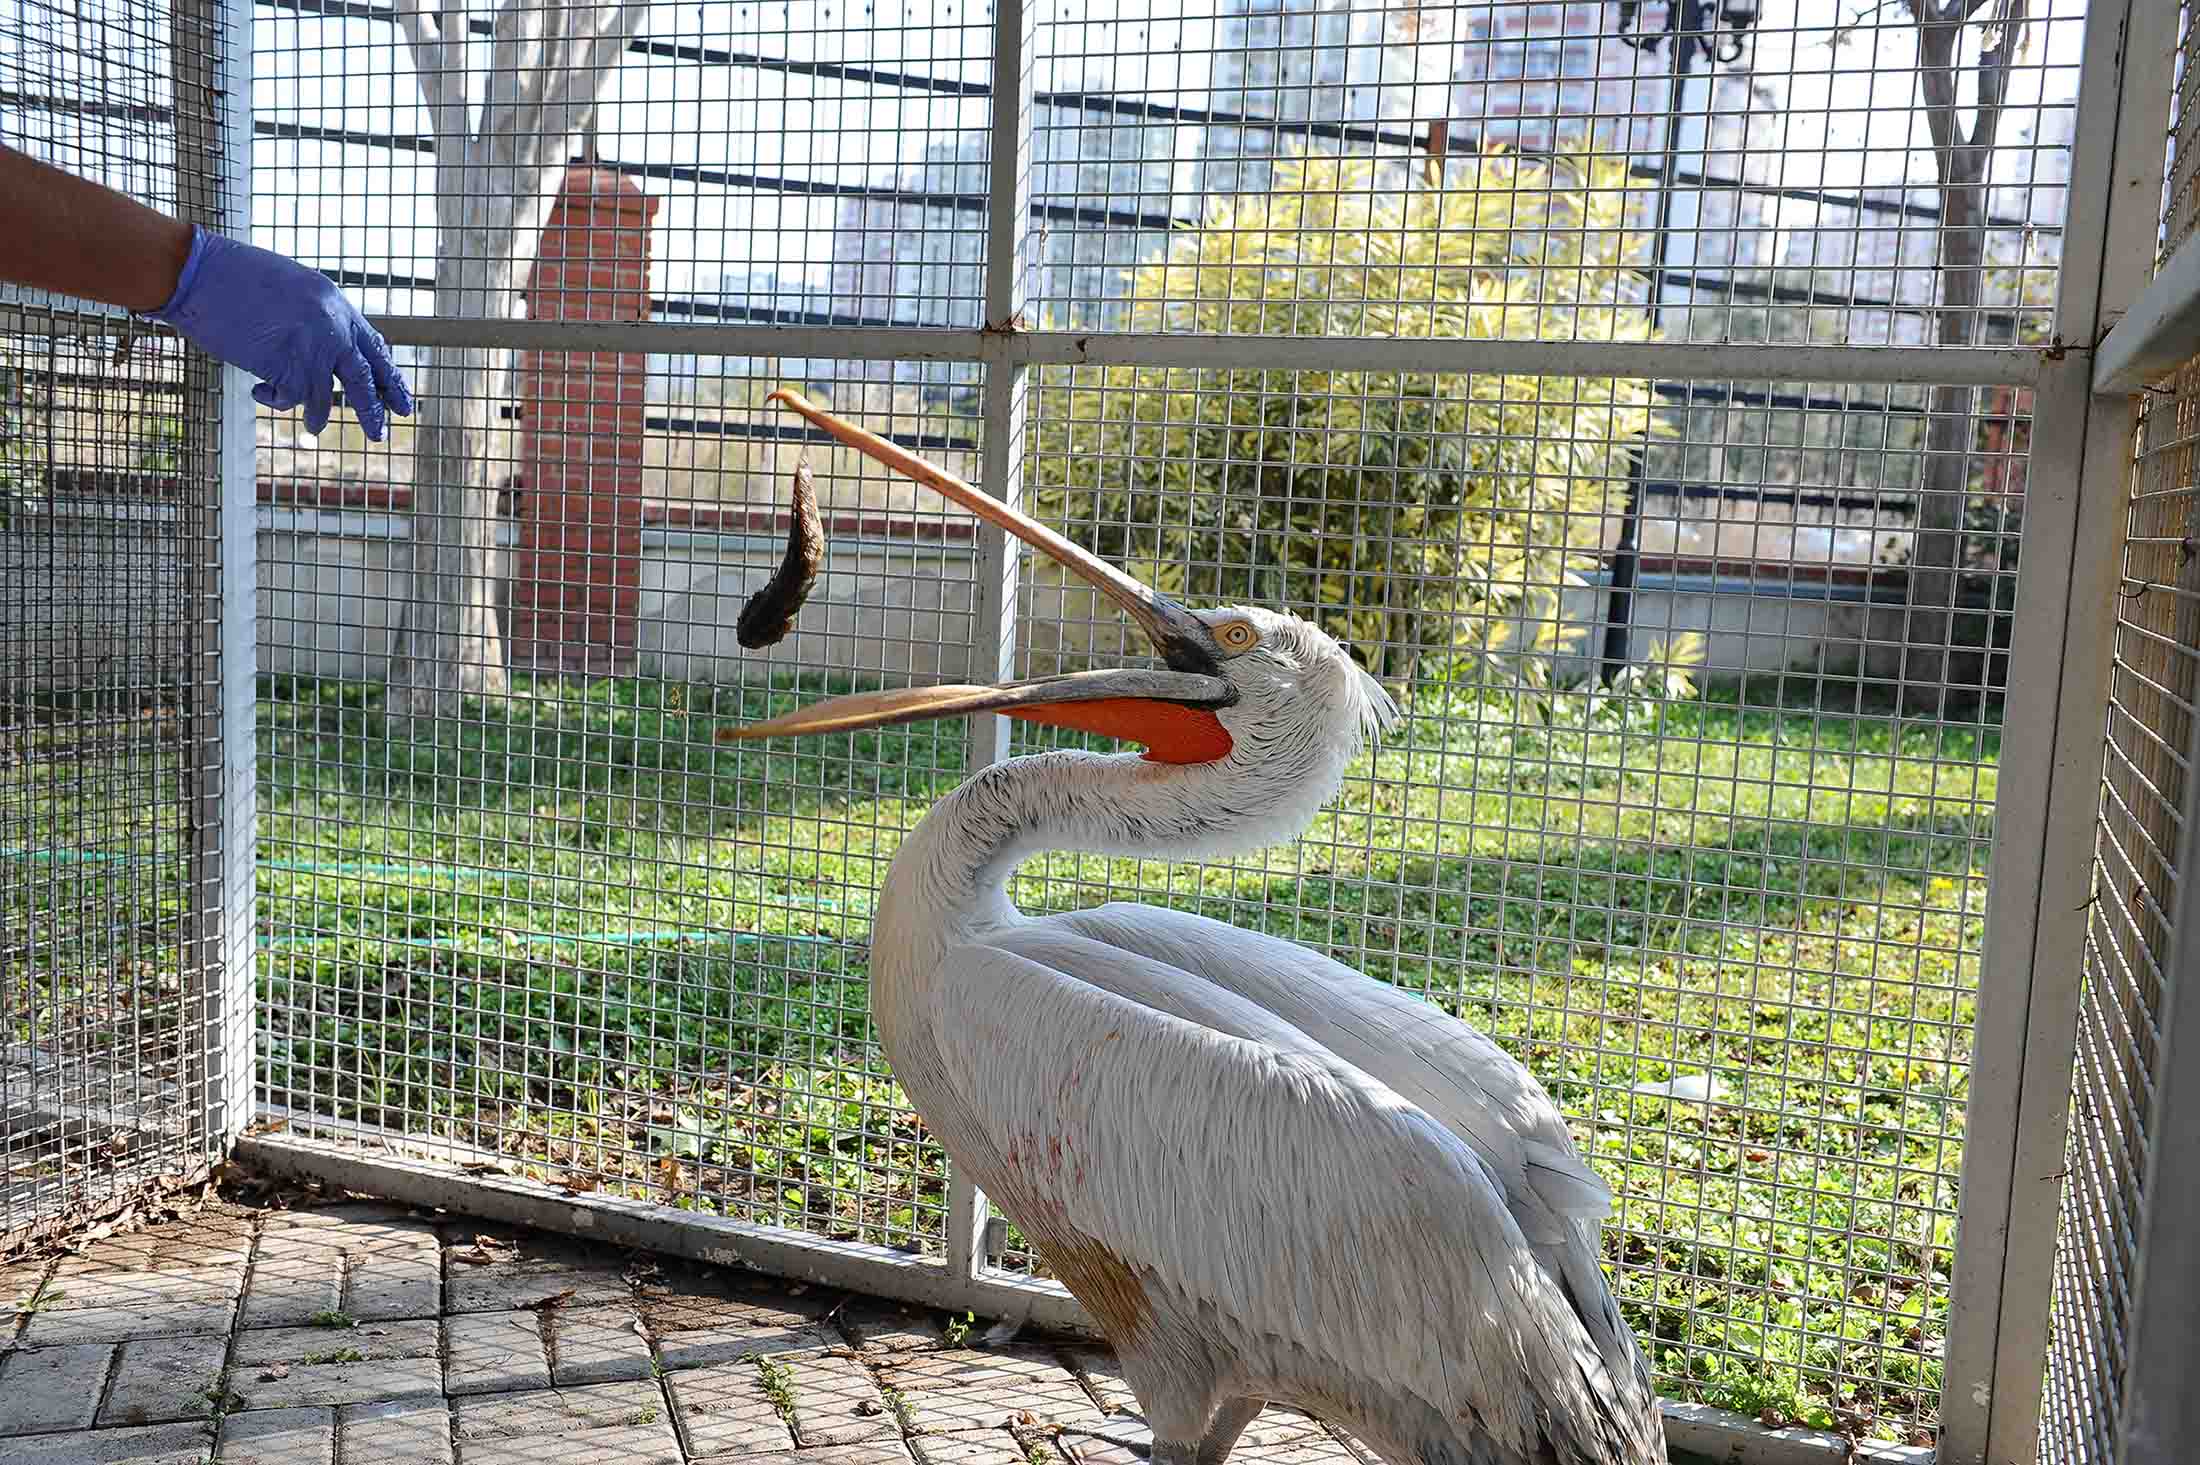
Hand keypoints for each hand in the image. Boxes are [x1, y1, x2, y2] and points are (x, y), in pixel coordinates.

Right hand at [147, 227, 414, 440]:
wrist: (198, 272)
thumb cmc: (230, 275)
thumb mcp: (288, 287)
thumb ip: (312, 315)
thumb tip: (321, 346)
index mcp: (335, 302)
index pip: (371, 345)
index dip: (384, 373)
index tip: (394, 395)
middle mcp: (333, 325)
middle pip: (365, 376)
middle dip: (374, 407)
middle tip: (379, 433)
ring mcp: (312, 346)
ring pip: (329, 395)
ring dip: (319, 416)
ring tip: (314, 428)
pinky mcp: (287, 364)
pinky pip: (292, 398)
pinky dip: (275, 400)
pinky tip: (259, 392)